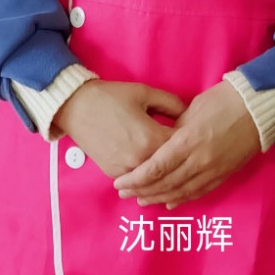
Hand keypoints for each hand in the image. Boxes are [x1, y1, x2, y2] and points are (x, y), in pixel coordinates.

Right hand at [51, 79, 187, 181]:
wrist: (77, 107)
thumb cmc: (112, 97)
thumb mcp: (145, 93)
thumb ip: (171, 104)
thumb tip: (189, 115)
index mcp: (151, 139)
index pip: (182, 148)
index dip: (192, 143)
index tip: (197, 139)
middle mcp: (141, 160)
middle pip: (170, 168)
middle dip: (181, 162)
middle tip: (191, 157)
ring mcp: (126, 170)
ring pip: (154, 180)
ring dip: (166, 175)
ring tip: (179, 172)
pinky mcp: (114, 174)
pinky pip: (137, 181)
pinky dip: (148, 179)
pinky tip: (157, 176)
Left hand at [112, 81, 260, 208]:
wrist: (258, 108)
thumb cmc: (222, 100)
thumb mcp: (191, 110)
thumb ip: (174, 130)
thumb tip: (162, 144)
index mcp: (188, 141)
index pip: (155, 168)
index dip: (135, 179)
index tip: (119, 182)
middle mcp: (199, 161)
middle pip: (164, 184)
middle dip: (141, 191)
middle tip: (123, 194)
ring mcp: (213, 170)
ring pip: (180, 192)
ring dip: (158, 198)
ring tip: (141, 200)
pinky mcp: (224, 175)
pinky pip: (199, 192)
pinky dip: (181, 199)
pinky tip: (169, 202)